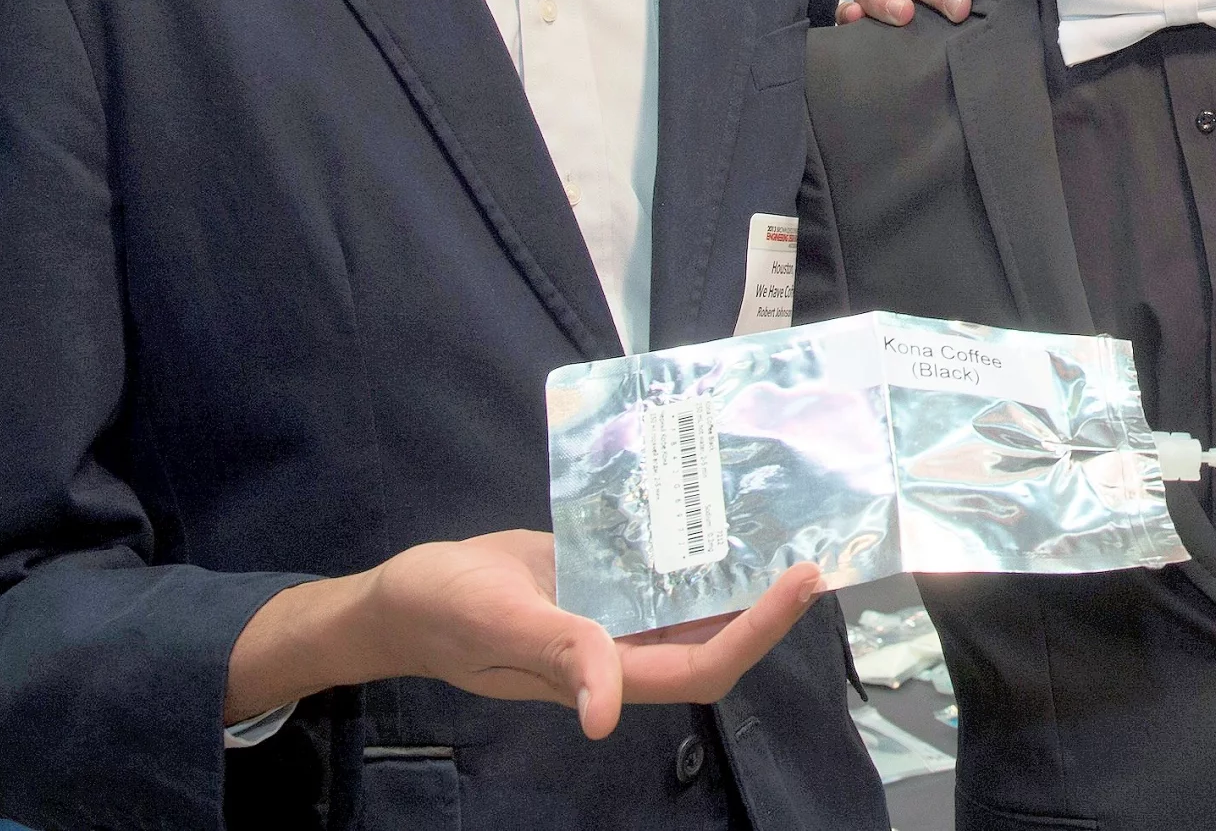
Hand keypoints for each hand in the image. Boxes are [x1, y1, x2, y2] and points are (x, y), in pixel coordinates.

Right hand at [225, 531, 824, 738]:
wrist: (402, 593)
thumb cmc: (444, 611)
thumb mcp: (500, 623)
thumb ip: (559, 656)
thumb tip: (603, 714)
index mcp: (605, 669)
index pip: (703, 664)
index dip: (758, 632)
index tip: (802, 580)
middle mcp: (622, 646)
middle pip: (714, 637)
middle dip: (768, 601)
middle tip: (814, 542)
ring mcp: (611, 613)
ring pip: (692, 601)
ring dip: (737, 572)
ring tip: (784, 517)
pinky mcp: (598, 578)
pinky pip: (657, 566)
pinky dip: (689, 543)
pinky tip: (716, 501)